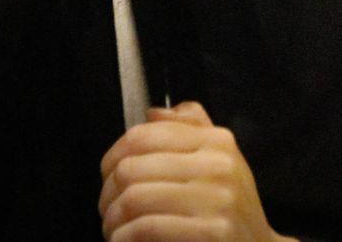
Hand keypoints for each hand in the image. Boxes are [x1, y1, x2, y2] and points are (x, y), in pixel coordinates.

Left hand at [99, 102, 292, 241]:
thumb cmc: (232, 210)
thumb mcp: (221, 160)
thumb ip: (191, 129)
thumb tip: (153, 113)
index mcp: (217, 141)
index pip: (145, 135)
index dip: (113, 155)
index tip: (108, 175)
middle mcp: (219, 165)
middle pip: (132, 168)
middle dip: (108, 194)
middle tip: (108, 210)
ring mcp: (217, 200)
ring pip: (134, 198)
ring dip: (112, 219)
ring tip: (114, 229)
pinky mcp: (211, 233)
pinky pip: (146, 228)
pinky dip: (124, 237)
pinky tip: (124, 240)